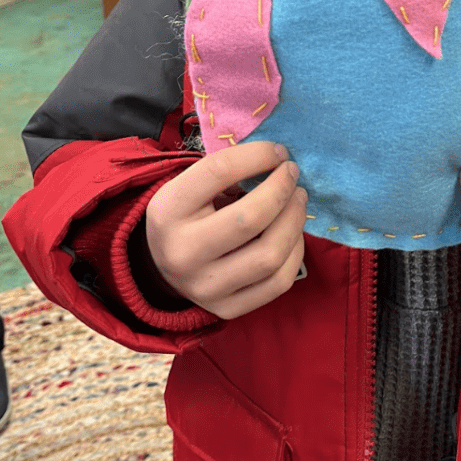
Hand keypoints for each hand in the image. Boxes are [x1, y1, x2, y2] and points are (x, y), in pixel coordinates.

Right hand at [146, 141, 306, 318]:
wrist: (161, 266)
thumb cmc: (187, 214)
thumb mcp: (190, 186)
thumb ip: (228, 170)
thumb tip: (280, 159)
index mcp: (168, 210)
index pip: (219, 171)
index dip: (258, 155)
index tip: (279, 152)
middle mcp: (182, 253)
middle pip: (250, 218)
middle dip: (282, 190)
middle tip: (293, 174)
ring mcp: (204, 288)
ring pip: (270, 255)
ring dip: (295, 220)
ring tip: (298, 200)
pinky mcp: (227, 309)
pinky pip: (279, 282)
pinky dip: (296, 252)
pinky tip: (293, 234)